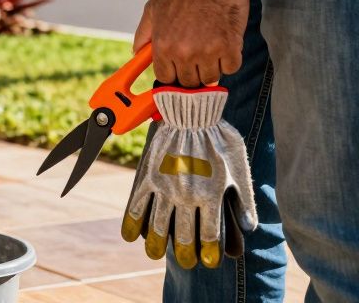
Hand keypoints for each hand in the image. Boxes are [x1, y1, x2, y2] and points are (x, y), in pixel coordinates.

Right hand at [120, 87, 256, 268]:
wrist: (192, 114)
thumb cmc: (220, 140)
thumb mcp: (240, 169)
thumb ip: (244, 200)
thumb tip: (249, 228)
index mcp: (211, 196)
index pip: (210, 236)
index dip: (209, 253)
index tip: (208, 263)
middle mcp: (187, 196)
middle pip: (183, 236)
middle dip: (185, 254)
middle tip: (186, 262)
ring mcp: (165, 187)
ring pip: (158, 225)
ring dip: (157, 245)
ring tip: (155, 255)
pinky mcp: (149, 176)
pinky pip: (137, 204)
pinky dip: (131, 222)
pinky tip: (130, 236)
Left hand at [133, 0, 248, 86]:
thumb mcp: (153, 9)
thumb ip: (143, 34)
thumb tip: (136, 52)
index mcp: (163, 46)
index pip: (166, 78)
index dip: (172, 74)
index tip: (178, 69)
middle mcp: (184, 53)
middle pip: (188, 82)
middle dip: (191, 72)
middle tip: (197, 56)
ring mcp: (208, 52)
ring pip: (211, 78)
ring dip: (212, 67)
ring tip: (211, 46)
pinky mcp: (231, 47)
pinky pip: (231, 68)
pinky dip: (230, 59)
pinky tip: (225, 43)